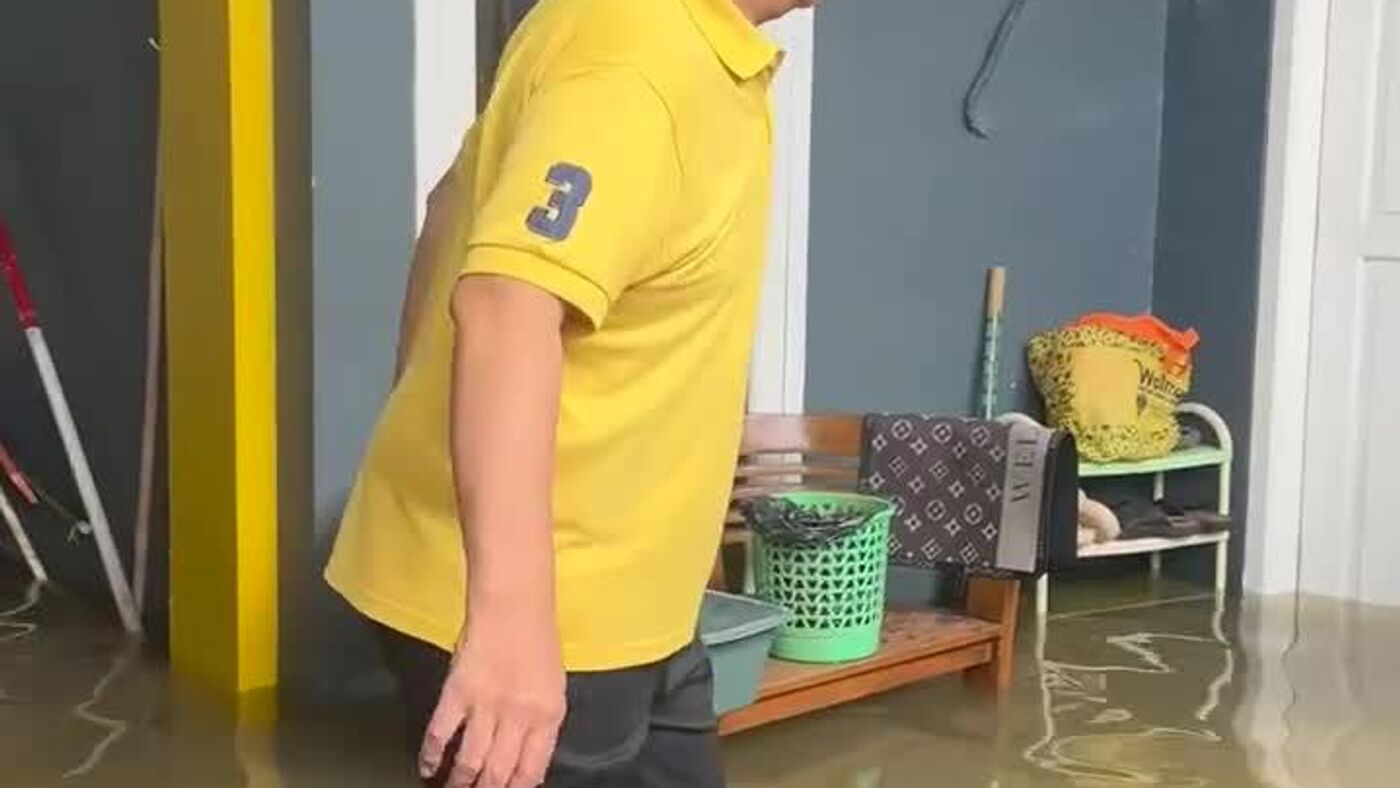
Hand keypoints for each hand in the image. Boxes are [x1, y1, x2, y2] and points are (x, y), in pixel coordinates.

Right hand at [420, 613, 565, 787]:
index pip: (531, 769)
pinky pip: (441, 733)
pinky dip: (432, 755)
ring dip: (460, 782)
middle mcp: (518, 717)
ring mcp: (486, 706)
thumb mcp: (552, 687)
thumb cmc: (537, 642)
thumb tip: (522, 758)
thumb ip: (539, 724)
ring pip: (470, 761)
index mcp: (547, 716)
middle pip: (498, 772)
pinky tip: (427, 767)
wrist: (513, 606)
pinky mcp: (457, 693)